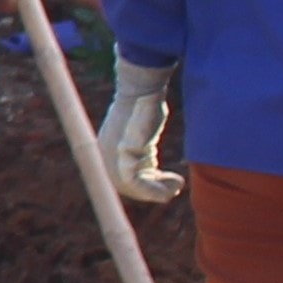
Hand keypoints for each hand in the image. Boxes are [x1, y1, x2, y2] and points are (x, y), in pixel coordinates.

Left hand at [102, 58, 181, 204]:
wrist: (141, 90)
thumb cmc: (145, 105)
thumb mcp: (139, 131)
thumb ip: (138, 148)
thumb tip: (146, 159)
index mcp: (106, 153)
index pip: (122, 180)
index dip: (145, 187)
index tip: (166, 181)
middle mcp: (104, 158)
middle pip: (128, 187)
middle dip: (154, 191)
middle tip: (176, 186)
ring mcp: (111, 157)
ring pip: (134, 188)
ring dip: (159, 191)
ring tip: (177, 184)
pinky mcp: (122, 155)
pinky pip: (137, 183)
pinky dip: (158, 188)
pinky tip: (177, 181)